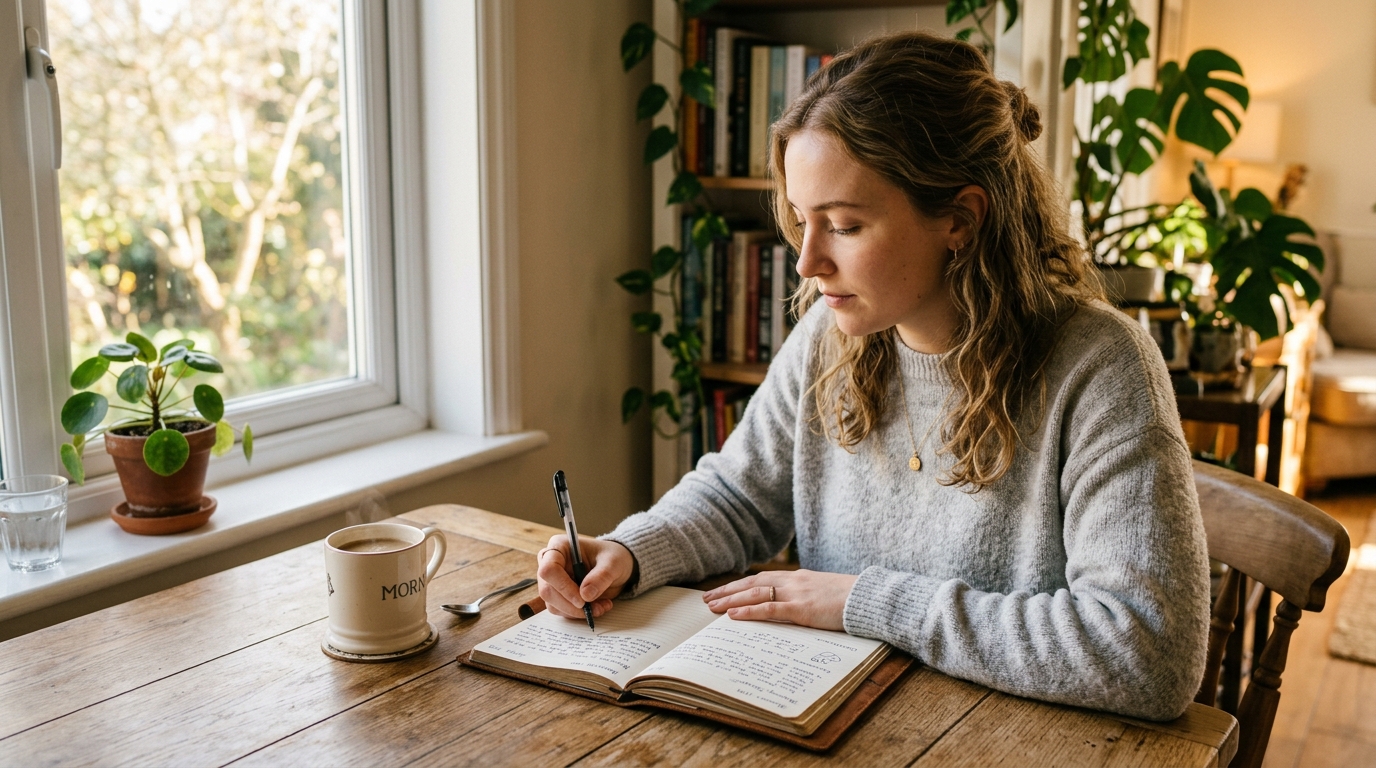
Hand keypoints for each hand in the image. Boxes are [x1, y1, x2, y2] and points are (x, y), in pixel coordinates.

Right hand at [536, 535, 635, 619]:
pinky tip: (596, 607)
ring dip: (577, 612)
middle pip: (547, 590)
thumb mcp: (613, 563)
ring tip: (600, 607)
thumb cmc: (612, 557)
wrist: (614, 566)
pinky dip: (578, 614)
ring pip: (553, 604)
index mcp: (560, 546)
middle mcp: (550, 562)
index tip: (582, 599)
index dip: (563, 586)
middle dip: (571, 605)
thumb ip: (601, 576)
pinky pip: (560, 610)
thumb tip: (585, 595)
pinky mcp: (557, 595)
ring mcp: (552, 580)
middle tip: (593, 609)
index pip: (549, 569)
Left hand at [702, 570, 857, 630]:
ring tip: (713, 607)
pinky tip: (733, 615)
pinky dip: (749, 611)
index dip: (739, 585)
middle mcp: (792, 581)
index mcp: (798, 578)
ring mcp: (796, 594)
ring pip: (755, 593)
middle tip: (707, 600)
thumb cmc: (849, 598)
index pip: (761, 578)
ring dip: (731, 600)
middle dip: (728, 591)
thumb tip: (792, 606)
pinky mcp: (801, 609)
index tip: (723, 591)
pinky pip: (769, 608)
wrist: (867, 598)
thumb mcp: (823, 592)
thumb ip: (805, 595)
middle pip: (751, 583)